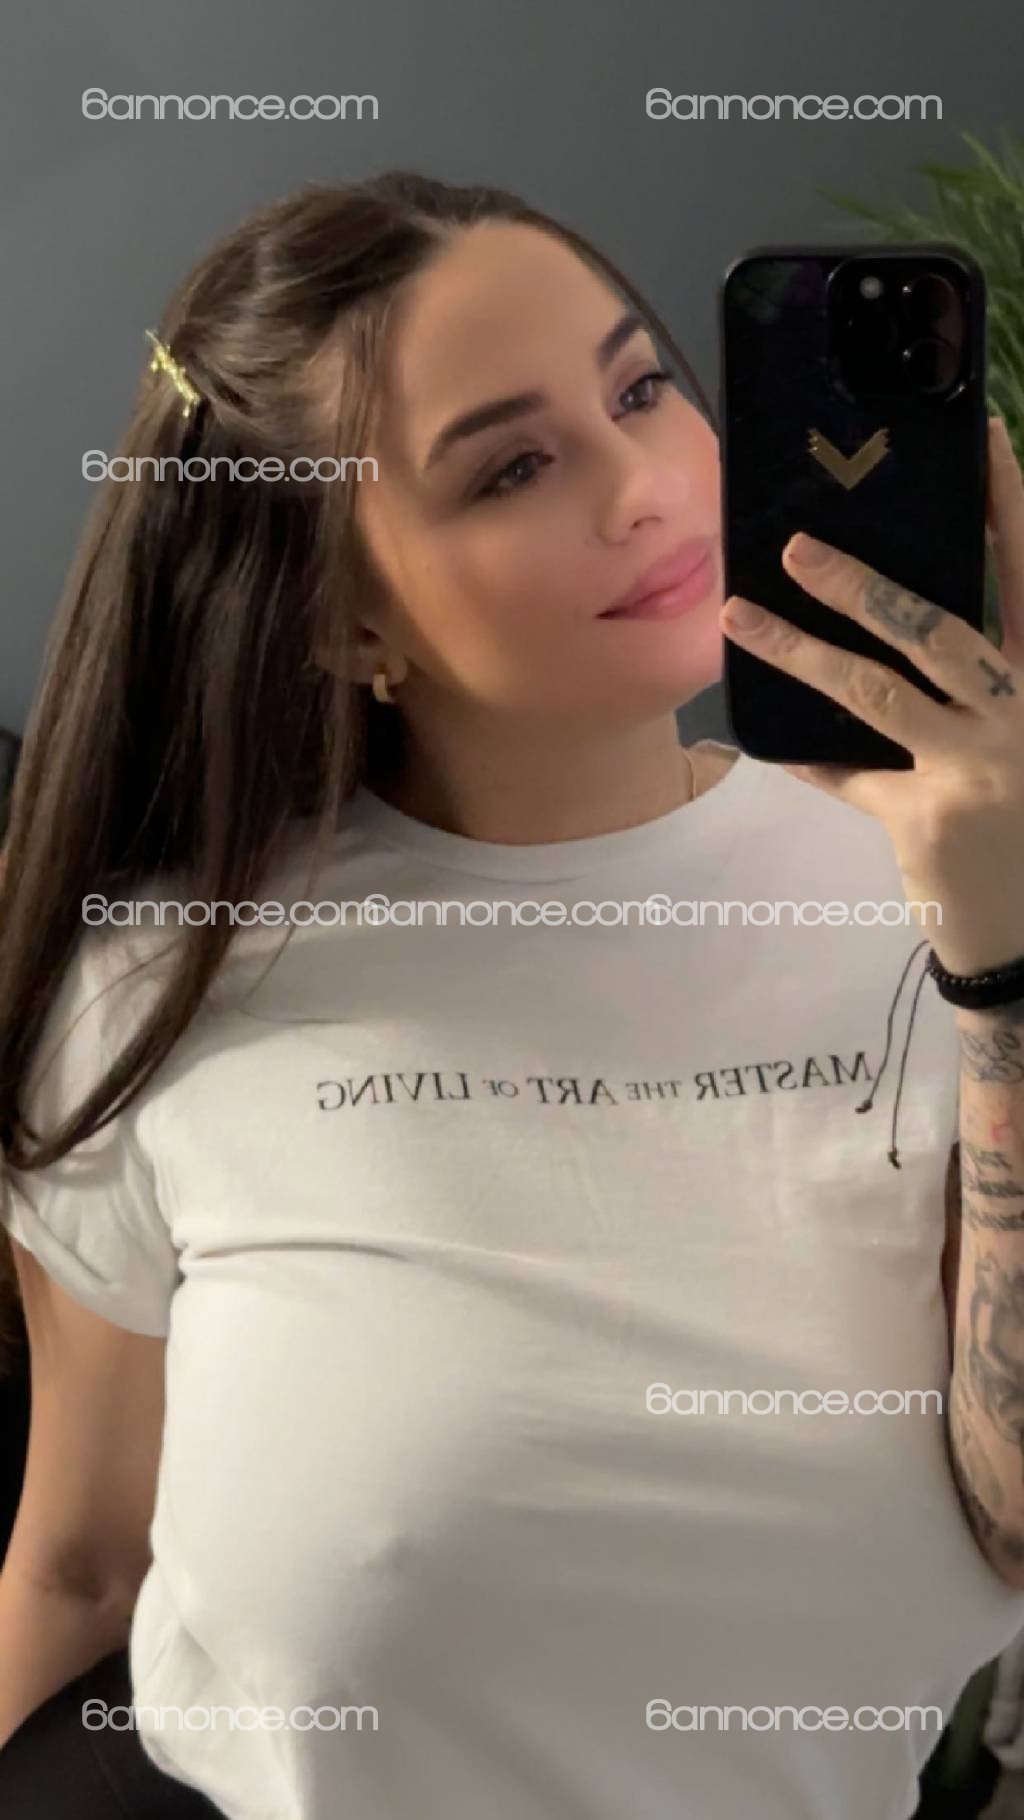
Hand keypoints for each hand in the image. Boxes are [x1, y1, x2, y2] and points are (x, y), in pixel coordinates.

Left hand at [719, 417, 1023, 977]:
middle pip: (935, 628)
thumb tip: (888, 628)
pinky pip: (848, 774)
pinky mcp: (927, 818)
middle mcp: (1019, 711)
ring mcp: (976, 766)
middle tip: (797, 547)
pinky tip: (768, 743)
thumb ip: (977, 687)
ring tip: (738, 614)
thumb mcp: (1018, 737)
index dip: (1010, 505)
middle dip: (862, 584)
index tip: (986, 436)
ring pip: (875, 692)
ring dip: (799, 651)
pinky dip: (808, 758)